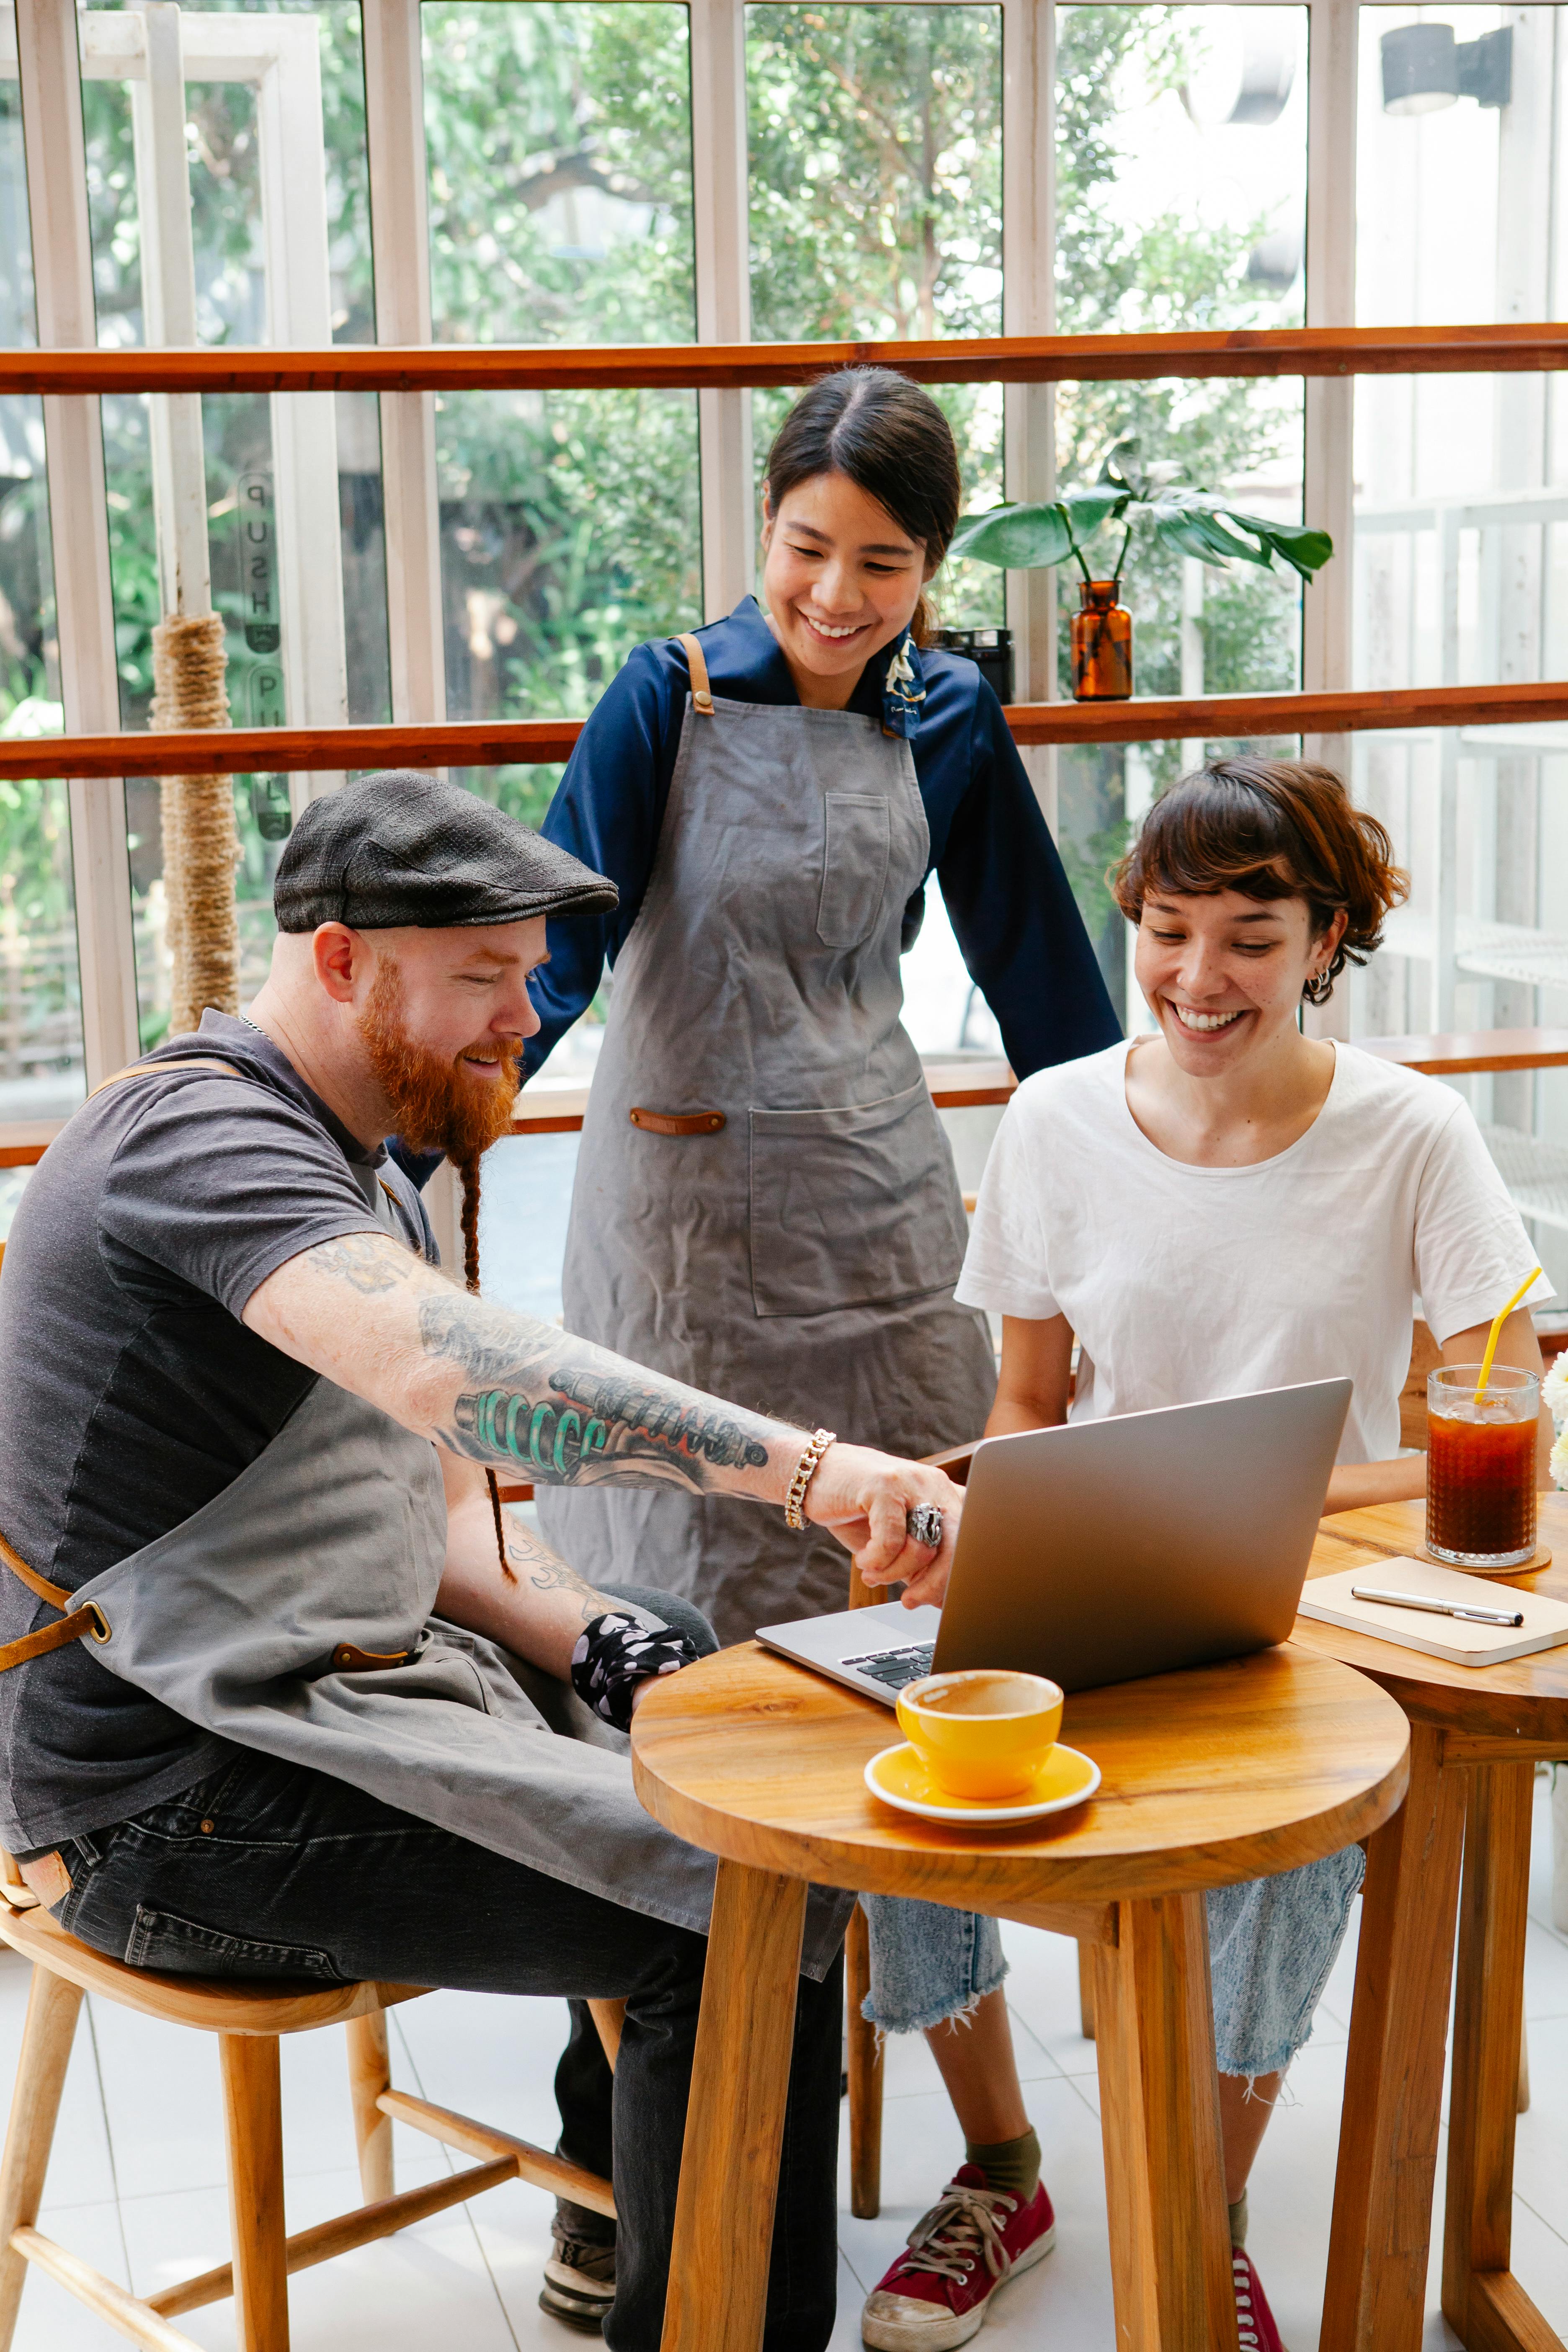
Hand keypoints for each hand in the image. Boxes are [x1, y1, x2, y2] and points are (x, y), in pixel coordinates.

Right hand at [803, 1443, 963, 1608]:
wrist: (814, 1475)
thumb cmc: (856, 1511)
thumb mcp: (895, 1542)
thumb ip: (920, 1566)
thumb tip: (944, 1603)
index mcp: (946, 1496)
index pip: (971, 1542)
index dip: (955, 1578)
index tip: (935, 1601)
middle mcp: (935, 1485)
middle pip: (956, 1546)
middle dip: (934, 1583)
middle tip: (911, 1600)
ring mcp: (910, 1482)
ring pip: (922, 1546)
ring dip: (894, 1573)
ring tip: (873, 1573)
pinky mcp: (883, 1485)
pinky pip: (891, 1539)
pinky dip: (877, 1560)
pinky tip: (863, 1560)